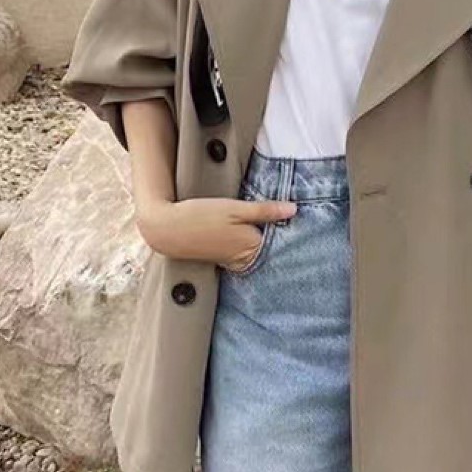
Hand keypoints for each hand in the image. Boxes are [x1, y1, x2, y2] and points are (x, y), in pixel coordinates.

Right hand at [136, 194, 296, 270]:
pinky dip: (252, 244)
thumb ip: (265, 211)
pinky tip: (252, 232)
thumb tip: (294, 210)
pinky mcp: (226, 261)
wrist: (167, 229)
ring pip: (260, 250)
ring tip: (273, 225)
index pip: (282, 241)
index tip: (304, 220)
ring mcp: (235, 262)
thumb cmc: (201, 215)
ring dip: (266, 239)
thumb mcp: (235, 208)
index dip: (291, 229)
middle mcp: (246, 260)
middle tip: (294, 220)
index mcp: (253, 247)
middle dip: (281, 236)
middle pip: (272, 248)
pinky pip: (247, 253)